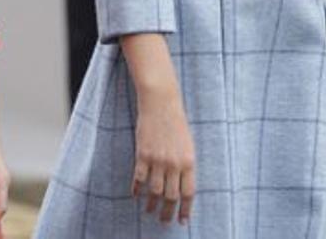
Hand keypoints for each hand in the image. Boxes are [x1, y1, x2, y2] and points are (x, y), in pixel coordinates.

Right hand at [132, 81, 195, 225]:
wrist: (161, 103)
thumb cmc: (177, 123)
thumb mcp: (188, 144)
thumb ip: (185, 166)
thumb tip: (182, 189)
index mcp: (189, 161)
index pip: (188, 193)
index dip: (185, 209)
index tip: (182, 221)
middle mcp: (174, 163)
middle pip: (171, 196)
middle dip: (168, 212)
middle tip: (164, 221)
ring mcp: (157, 160)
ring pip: (154, 191)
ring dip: (152, 205)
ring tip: (150, 211)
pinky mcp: (142, 154)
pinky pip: (139, 179)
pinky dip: (137, 189)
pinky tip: (136, 195)